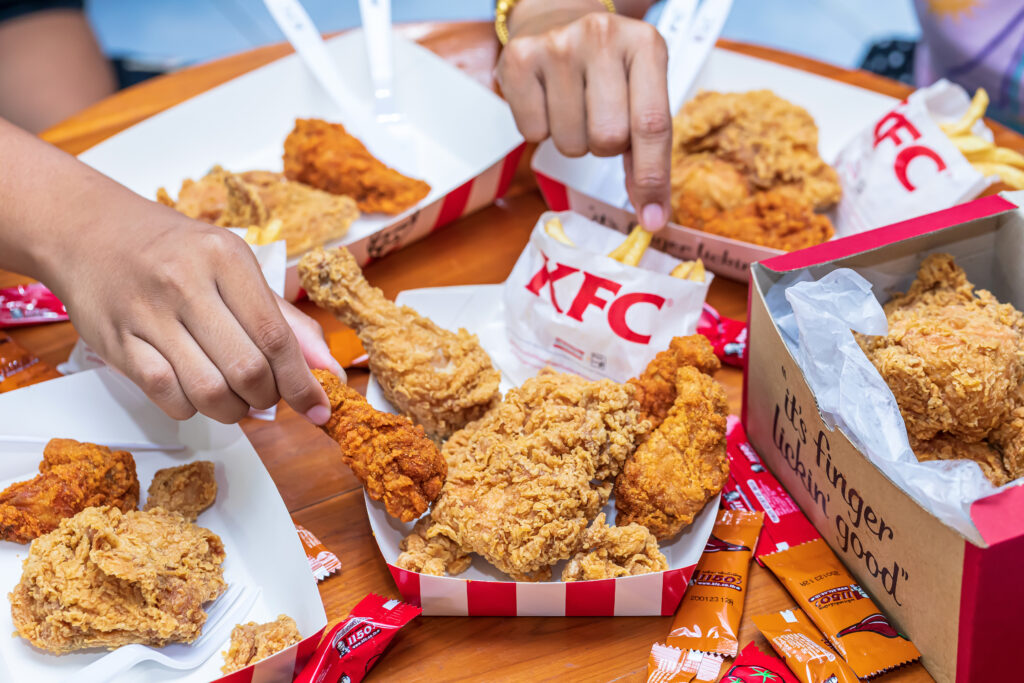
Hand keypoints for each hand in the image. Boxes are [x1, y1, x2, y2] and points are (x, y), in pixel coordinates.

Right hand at [46, 204, 339, 424]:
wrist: (88, 229)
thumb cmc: (174, 251)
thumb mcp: (235, 267)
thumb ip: (285, 319)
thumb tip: (328, 367)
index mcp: (225, 258)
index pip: (276, 336)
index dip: (302, 382)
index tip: (319, 408)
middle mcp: (185, 283)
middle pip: (246, 369)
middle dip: (267, 397)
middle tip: (267, 396)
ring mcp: (146, 314)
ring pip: (208, 391)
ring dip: (232, 410)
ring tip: (235, 399)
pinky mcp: (115, 342)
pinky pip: (166, 395)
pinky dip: (191, 408)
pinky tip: (195, 392)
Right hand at [496, 0, 669, 229]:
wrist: (556, 18)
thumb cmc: (606, 68)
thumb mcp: (640, 93)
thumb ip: (649, 152)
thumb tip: (651, 216)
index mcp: (646, 45)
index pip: (652, 125)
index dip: (651, 179)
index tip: (653, 219)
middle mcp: (603, 36)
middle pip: (608, 139)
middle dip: (604, 147)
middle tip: (598, 120)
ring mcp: (558, 45)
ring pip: (570, 142)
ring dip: (572, 139)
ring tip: (572, 107)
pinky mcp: (519, 58)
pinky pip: (532, 133)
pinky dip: (540, 130)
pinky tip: (547, 100)